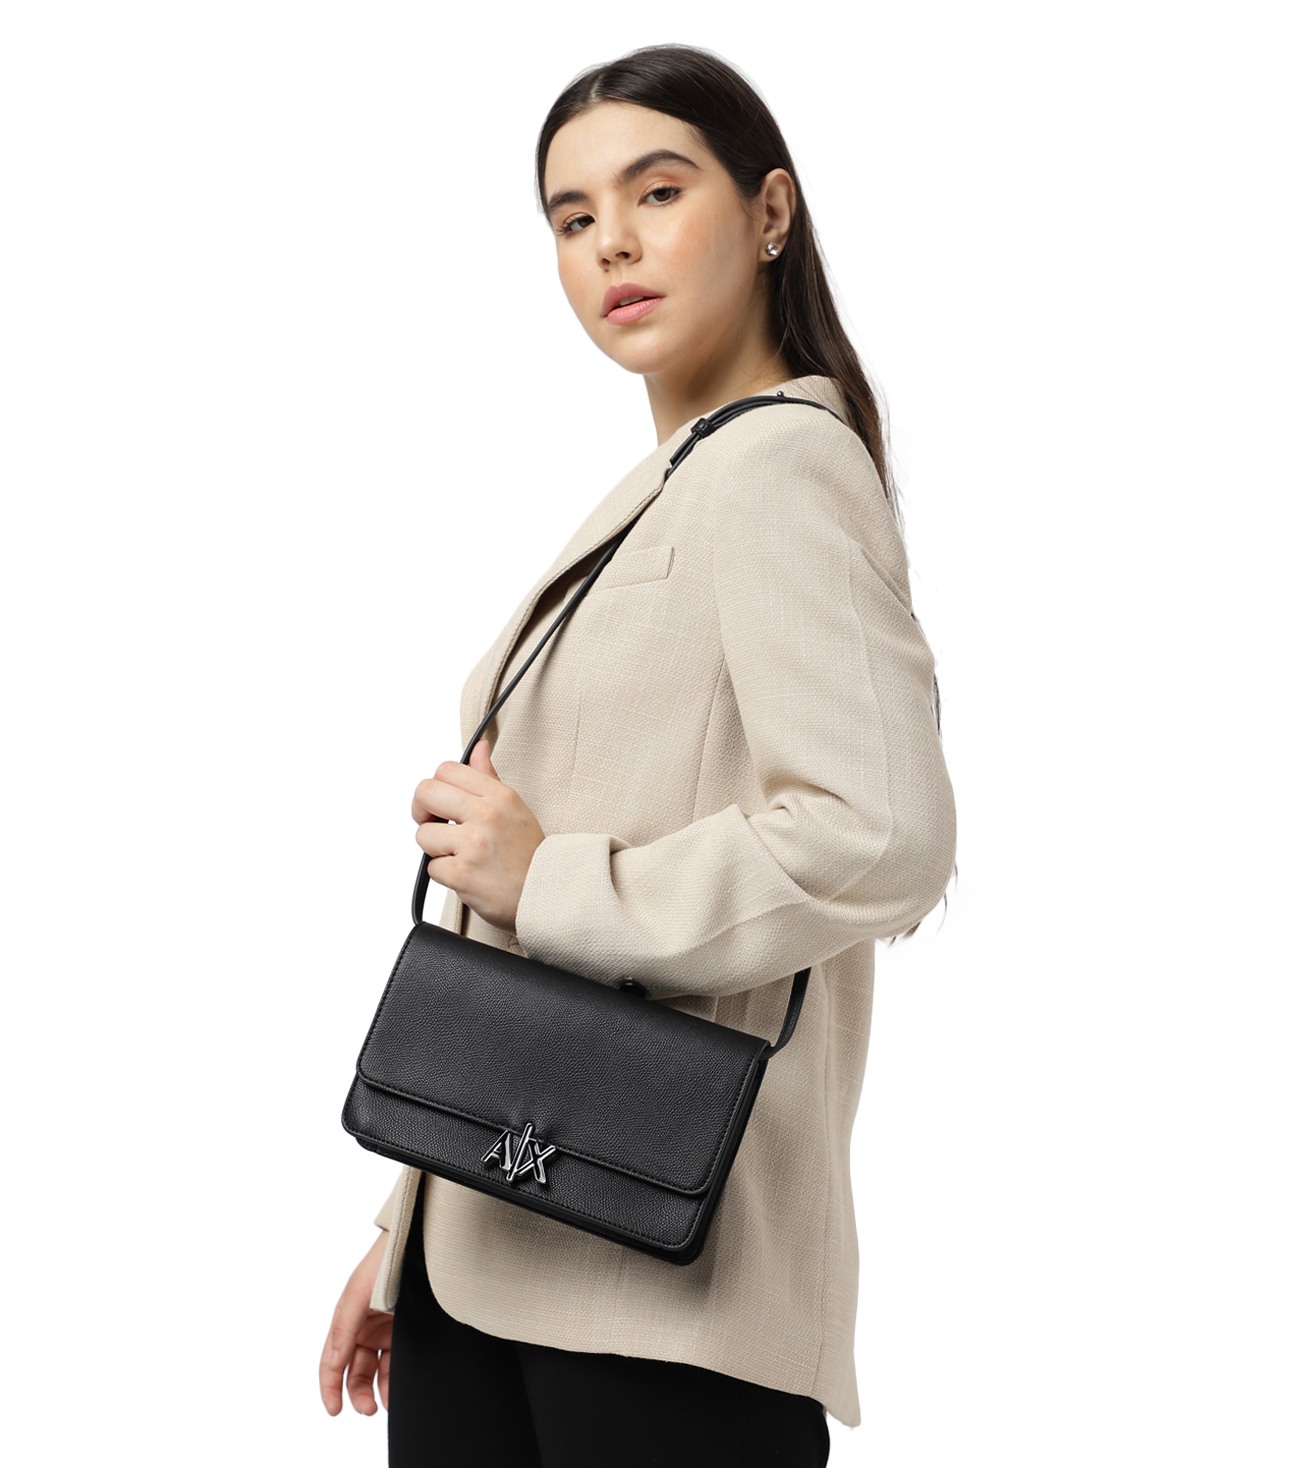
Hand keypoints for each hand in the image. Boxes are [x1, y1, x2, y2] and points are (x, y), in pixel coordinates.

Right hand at [319, 1229, 393, 1415]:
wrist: (421, 1241)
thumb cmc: (384, 1260)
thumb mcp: (358, 1292)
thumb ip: (343, 1327)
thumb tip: (332, 1363)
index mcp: (346, 1319)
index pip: (332, 1360)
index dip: (329, 1386)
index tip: (334, 1410)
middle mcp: (364, 1327)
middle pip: (355, 1370)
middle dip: (358, 1392)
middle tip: (368, 1409)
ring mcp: (386, 1330)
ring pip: (377, 1370)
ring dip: (378, 1389)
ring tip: (387, 1403)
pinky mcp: (407, 1331)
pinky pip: (397, 1361)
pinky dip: (395, 1378)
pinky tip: (399, 1389)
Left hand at [413, 738, 545, 933]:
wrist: (548, 895)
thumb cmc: (530, 855)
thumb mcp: (515, 808)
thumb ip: (489, 777)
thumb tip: (479, 748)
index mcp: (499, 795)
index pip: (446, 770)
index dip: (437, 787)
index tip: (442, 804)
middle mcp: (486, 814)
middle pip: (425, 793)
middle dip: (423, 811)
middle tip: (437, 826)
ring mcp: (473, 843)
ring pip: (423, 834)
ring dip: (436, 849)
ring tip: (460, 856)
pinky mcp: (461, 873)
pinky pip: (431, 868)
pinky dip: (445, 875)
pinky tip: (467, 875)